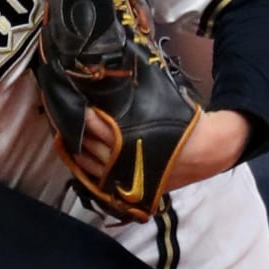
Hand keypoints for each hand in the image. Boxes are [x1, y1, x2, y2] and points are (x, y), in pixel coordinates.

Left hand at [76, 108, 251, 195]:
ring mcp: (127, 177)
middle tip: (60, 119)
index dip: (83, 116)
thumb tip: (108, 81)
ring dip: (75, 152)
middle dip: (74, 133)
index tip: (72, 104)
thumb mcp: (159, 102)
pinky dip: (87, 171)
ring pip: (91, 166)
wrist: (207, 151)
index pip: (98, 126)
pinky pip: (100, 182)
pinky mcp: (130, 187)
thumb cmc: (183, 123)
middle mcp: (127, 160)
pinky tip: (77, 159)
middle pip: (90, 147)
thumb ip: (133, 98)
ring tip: (62, 138)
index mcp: (134, 137)